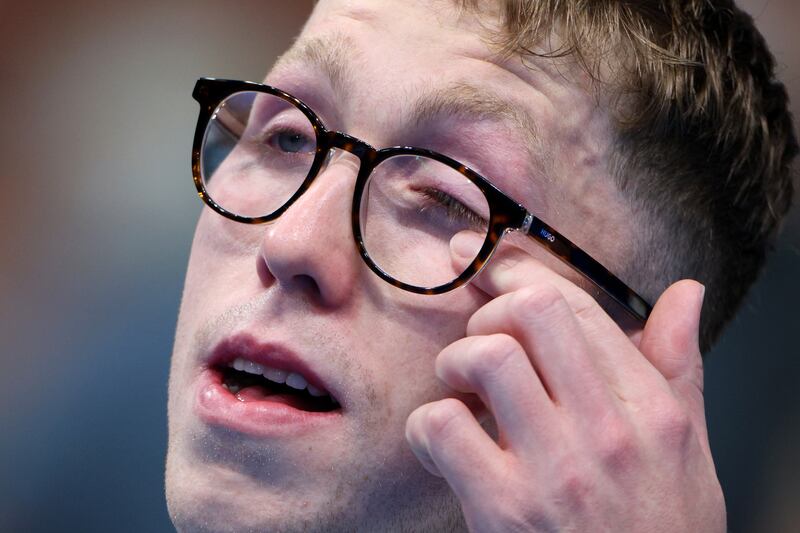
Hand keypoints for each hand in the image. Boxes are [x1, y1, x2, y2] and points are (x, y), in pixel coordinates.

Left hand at [405, 235, 725, 531]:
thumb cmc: (660, 530)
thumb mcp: (689, 450)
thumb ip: (679, 366)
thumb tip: (685, 295)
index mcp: (652, 409)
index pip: (577, 306)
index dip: (519, 271)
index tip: (484, 263)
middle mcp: (608, 430)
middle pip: (532, 311)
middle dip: (491, 309)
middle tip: (481, 338)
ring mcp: (556, 470)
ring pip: (487, 357)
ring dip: (457, 361)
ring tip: (460, 387)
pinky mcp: (505, 509)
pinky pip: (444, 426)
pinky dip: (428, 425)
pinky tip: (442, 443)